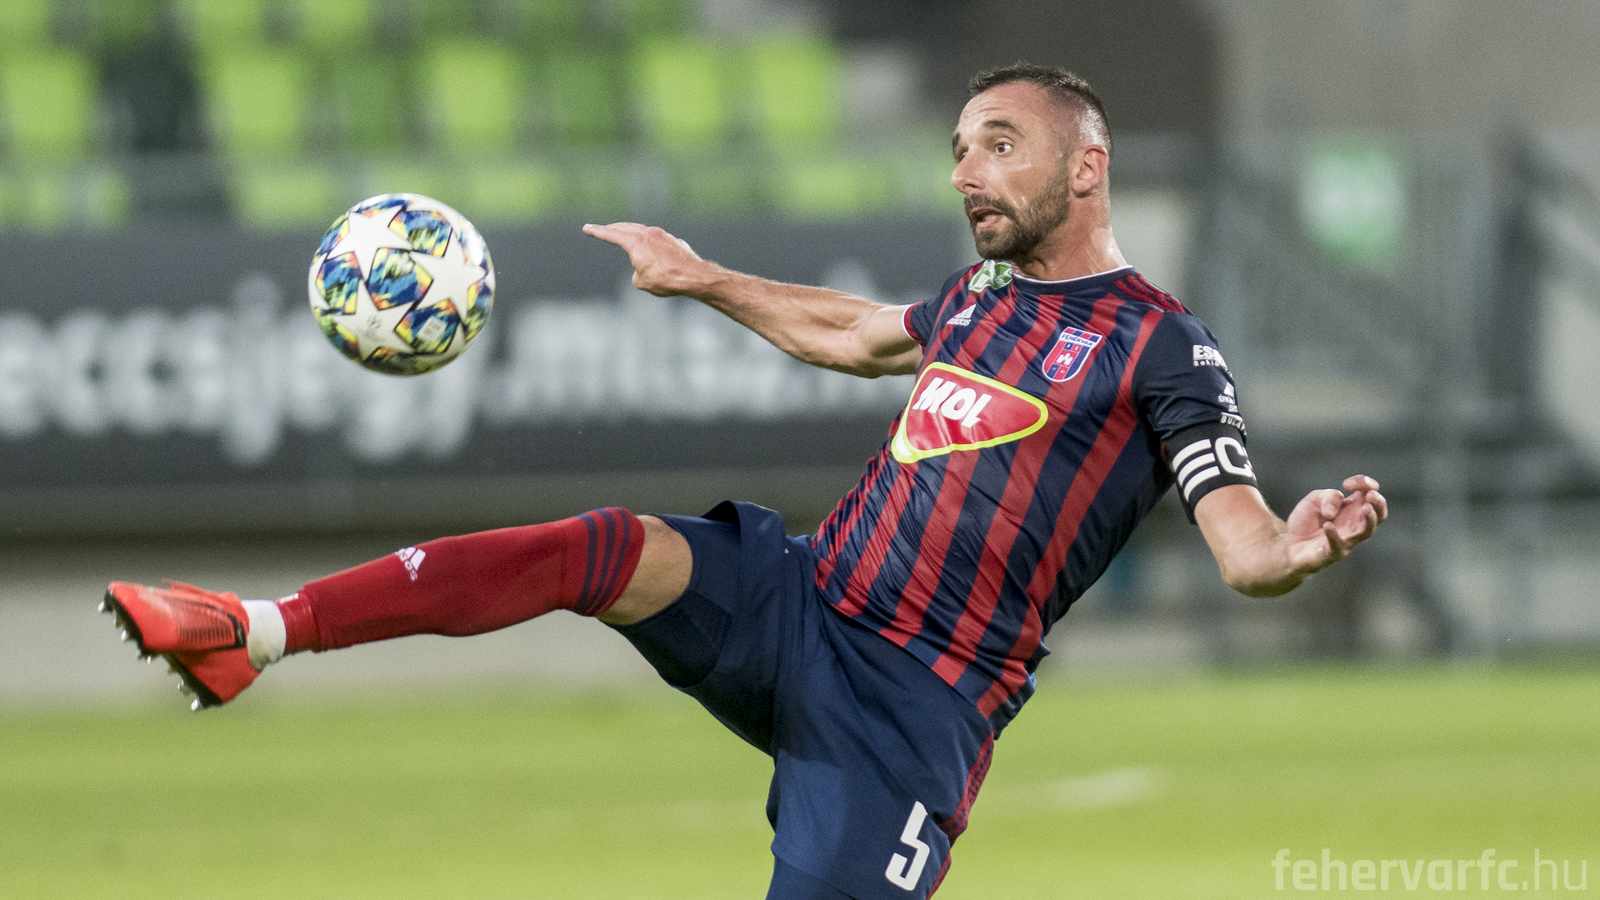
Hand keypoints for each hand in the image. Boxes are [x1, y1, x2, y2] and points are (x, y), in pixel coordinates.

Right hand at [582, 222, 719, 297]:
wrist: (693, 276)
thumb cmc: (666, 279)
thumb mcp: (641, 282)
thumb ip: (637, 273)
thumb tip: (643, 269)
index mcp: (635, 242)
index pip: (611, 234)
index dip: (597, 232)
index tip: (587, 228)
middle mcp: (648, 234)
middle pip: (626, 228)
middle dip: (613, 229)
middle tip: (604, 229)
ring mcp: (663, 235)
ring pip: (642, 230)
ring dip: (632, 232)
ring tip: (625, 234)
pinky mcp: (674, 241)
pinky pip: (656, 238)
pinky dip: (648, 240)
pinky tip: (649, 247)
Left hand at [1282, 475, 1387, 576]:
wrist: (1288, 545)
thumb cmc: (1306, 522)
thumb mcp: (1314, 499)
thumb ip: (1328, 497)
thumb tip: (1333, 511)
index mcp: (1351, 508)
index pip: (1369, 493)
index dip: (1364, 484)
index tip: (1346, 484)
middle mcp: (1353, 524)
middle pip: (1379, 515)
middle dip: (1379, 503)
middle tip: (1371, 494)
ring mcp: (1346, 539)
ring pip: (1367, 531)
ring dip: (1370, 519)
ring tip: (1366, 508)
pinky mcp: (1333, 553)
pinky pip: (1338, 546)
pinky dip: (1334, 535)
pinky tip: (1328, 525)